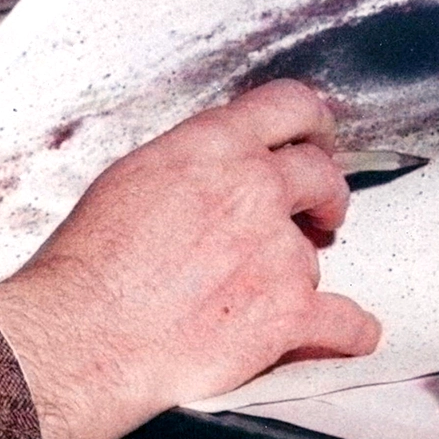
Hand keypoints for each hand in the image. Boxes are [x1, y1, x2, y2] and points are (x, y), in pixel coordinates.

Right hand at [0, 80, 380, 438]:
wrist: (87, 332)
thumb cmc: (91, 263)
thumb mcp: (133, 176)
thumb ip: (191, 162)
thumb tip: (214, 170)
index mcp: (213, 146)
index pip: (289, 105)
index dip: (313, 122)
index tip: (318, 138)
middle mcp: (254, 188)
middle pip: (321, 174)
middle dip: (323, 194)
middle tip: (318, 211)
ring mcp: (278, 251)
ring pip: (314, 255)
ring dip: (295, 272)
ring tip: (256, 294)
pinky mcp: (289, 313)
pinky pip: (345, 323)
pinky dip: (349, 332)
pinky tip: (351, 333)